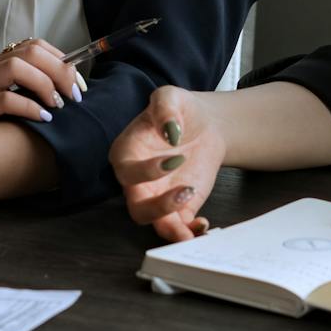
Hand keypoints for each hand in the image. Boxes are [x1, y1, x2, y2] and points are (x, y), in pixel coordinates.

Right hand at [0, 38, 80, 127]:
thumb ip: (20, 90)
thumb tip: (61, 92)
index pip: (33, 45)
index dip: (61, 60)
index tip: (77, 82)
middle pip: (30, 52)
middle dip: (59, 70)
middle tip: (74, 94)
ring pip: (17, 68)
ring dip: (45, 84)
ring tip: (58, 105)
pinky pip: (5, 99)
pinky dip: (29, 107)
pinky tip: (43, 118)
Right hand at [109, 85, 220, 242]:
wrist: (204, 125)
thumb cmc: (180, 110)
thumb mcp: (171, 96)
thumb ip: (166, 107)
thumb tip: (170, 130)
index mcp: (126, 153)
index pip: (126, 171)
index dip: (147, 170)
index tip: (176, 156)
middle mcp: (137, 182)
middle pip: (136, 207)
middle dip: (159, 207)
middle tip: (186, 191)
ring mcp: (157, 197)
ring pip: (155, 224)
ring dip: (173, 229)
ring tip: (196, 222)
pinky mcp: (178, 208)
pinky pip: (177, 228)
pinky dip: (188, 233)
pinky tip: (203, 225)